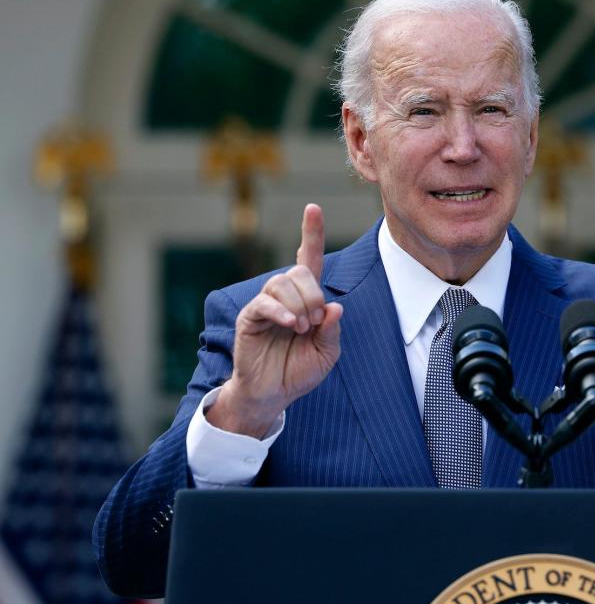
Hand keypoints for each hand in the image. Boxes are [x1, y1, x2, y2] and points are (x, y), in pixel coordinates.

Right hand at [208, 203, 342, 437]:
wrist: (273, 395)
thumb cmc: (299, 371)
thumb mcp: (327, 352)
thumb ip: (332, 329)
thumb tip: (334, 305)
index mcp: (306, 299)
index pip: (309, 259)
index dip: (311, 234)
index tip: (313, 208)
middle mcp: (285, 297)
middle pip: (299, 272)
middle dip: (313, 294)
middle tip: (315, 321)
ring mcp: (265, 305)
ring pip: (282, 283)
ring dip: (299, 305)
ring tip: (302, 329)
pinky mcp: (250, 318)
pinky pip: (265, 303)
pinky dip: (281, 312)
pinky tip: (290, 325)